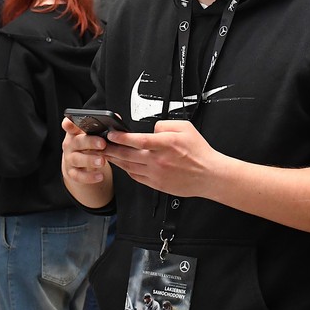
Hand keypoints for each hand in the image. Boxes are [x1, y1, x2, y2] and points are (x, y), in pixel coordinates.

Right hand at [61, 118, 111, 184]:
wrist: (80, 164)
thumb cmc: (89, 145)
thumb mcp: (93, 135)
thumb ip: (103, 127)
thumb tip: (117, 119)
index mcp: (74, 132)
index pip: (69, 125)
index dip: (69, 123)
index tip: (72, 122)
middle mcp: (70, 145)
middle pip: (77, 142)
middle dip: (90, 142)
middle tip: (102, 143)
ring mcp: (70, 159)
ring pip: (77, 159)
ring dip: (90, 160)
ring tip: (102, 161)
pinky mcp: (72, 173)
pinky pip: (79, 175)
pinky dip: (89, 177)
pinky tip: (99, 176)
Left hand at [100, 120, 224, 197]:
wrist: (209, 175)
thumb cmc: (199, 152)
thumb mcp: (185, 128)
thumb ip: (165, 125)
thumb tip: (151, 129)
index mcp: (166, 144)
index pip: (138, 140)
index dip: (121, 137)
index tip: (112, 134)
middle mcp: (159, 160)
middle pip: (128, 155)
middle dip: (112, 149)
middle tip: (101, 144)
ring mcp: (157, 174)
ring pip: (129, 167)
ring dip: (116, 160)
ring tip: (107, 154)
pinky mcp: (157, 184)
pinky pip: (136, 177)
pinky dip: (127, 170)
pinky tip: (123, 165)